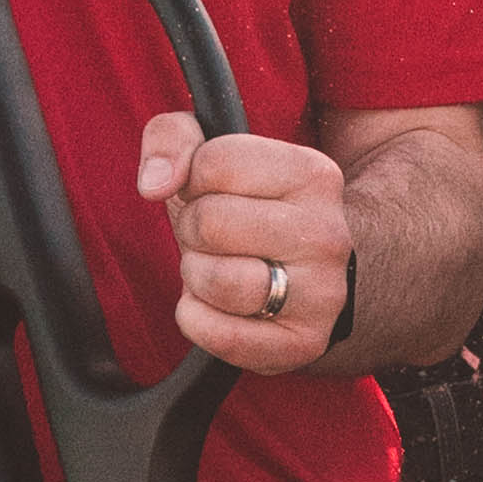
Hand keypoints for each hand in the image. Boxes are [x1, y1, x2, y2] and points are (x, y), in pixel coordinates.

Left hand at [135, 112, 354, 377]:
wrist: (308, 274)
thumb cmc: (249, 209)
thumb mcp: (212, 155)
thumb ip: (172, 138)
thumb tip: (155, 184)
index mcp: (313, 174)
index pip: (213, 163)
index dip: (194, 180)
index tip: (215, 192)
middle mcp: (327, 234)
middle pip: (210, 223)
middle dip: (193, 229)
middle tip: (215, 237)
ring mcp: (322, 294)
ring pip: (216, 280)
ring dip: (196, 275)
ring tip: (219, 268)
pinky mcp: (303, 343)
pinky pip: (217, 333)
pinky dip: (197, 319)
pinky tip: (218, 305)